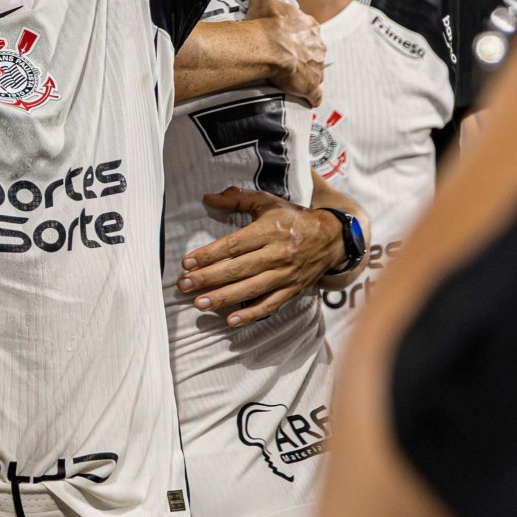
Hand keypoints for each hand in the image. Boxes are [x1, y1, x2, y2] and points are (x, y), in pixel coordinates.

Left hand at [178, 187, 345, 326]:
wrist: (333, 238)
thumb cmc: (292, 218)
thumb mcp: (267, 202)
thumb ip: (236, 198)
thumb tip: (207, 197)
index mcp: (268, 231)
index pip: (233, 245)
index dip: (209, 254)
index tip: (187, 262)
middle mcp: (277, 254)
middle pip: (238, 269)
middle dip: (209, 278)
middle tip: (184, 286)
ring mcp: (286, 274)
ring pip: (251, 289)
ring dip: (224, 298)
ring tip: (200, 304)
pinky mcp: (293, 290)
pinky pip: (271, 304)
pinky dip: (251, 314)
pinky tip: (231, 320)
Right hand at [247, 0, 324, 105]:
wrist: (268, 48)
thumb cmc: (267, 24)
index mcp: (309, 26)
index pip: (306, 28)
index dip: (296, 33)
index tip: (285, 37)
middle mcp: (317, 45)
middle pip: (312, 49)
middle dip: (302, 53)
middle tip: (284, 57)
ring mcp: (316, 66)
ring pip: (314, 69)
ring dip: (304, 73)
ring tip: (288, 77)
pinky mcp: (311, 85)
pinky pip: (314, 93)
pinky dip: (311, 96)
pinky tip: (305, 98)